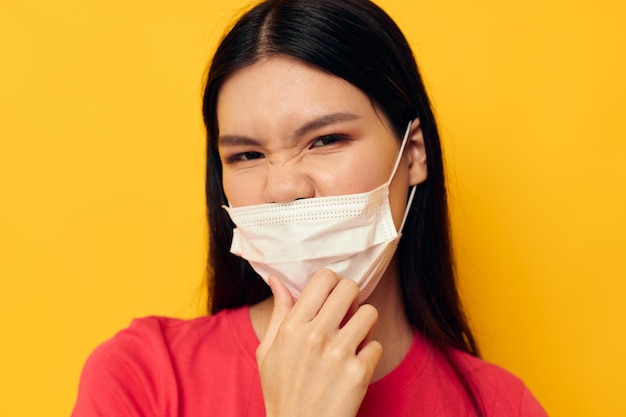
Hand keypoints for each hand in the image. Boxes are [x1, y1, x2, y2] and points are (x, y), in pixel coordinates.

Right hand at [256, 269, 382, 416]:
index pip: (323, 279)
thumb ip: (278, 312)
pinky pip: (377, 345)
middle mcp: (315, 335)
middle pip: (349, 288)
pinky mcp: (358, 373)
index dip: (332, 282)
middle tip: (347, 312)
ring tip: (354, 337)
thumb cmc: (281, 391)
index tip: (332, 295)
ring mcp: (339, 354)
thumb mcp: (268, 351)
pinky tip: (355, 364)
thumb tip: (276, 279)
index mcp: (292, 327)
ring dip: (365, 323)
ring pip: (370, 312)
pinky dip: (369, 354)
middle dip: (351, 297)